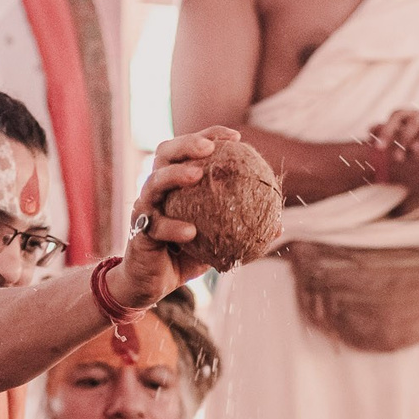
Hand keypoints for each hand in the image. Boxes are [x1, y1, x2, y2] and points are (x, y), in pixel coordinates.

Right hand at [118, 127, 239, 305]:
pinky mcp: (138, 232)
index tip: (236, 137)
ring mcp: (145, 208)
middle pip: (165, 153)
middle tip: (209, 147)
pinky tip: (191, 231)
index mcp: (175, 182)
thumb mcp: (218, 241)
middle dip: (186, 144)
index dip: (210, 135)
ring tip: (196, 175)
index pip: (190, 149)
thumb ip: (243, 230)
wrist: (153, 283)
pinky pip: (155, 226)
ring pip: (154, 182)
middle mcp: (157, 188)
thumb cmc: (186, 255)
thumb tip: (280, 225)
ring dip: (174, 175)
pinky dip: (173, 227)